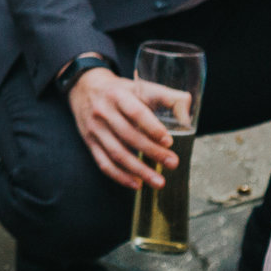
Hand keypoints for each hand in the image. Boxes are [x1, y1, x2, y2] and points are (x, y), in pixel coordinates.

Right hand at [66, 66, 182, 190]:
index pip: (135, 113)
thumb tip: (187, 114)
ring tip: (159, 182)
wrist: (84, 87)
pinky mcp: (90, 143)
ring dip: (139, 170)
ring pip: (117, 153)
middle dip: (152, 152)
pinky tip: (137, 184)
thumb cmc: (120, 90)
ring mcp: (94, 129)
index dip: (152, 128)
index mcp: (118, 95)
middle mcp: (103, 112)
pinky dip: (120, 177)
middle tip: (173, 163)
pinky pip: (104, 163)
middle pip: (128, 135)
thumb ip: (166, 97)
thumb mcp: (140, 86)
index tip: (169, 141)